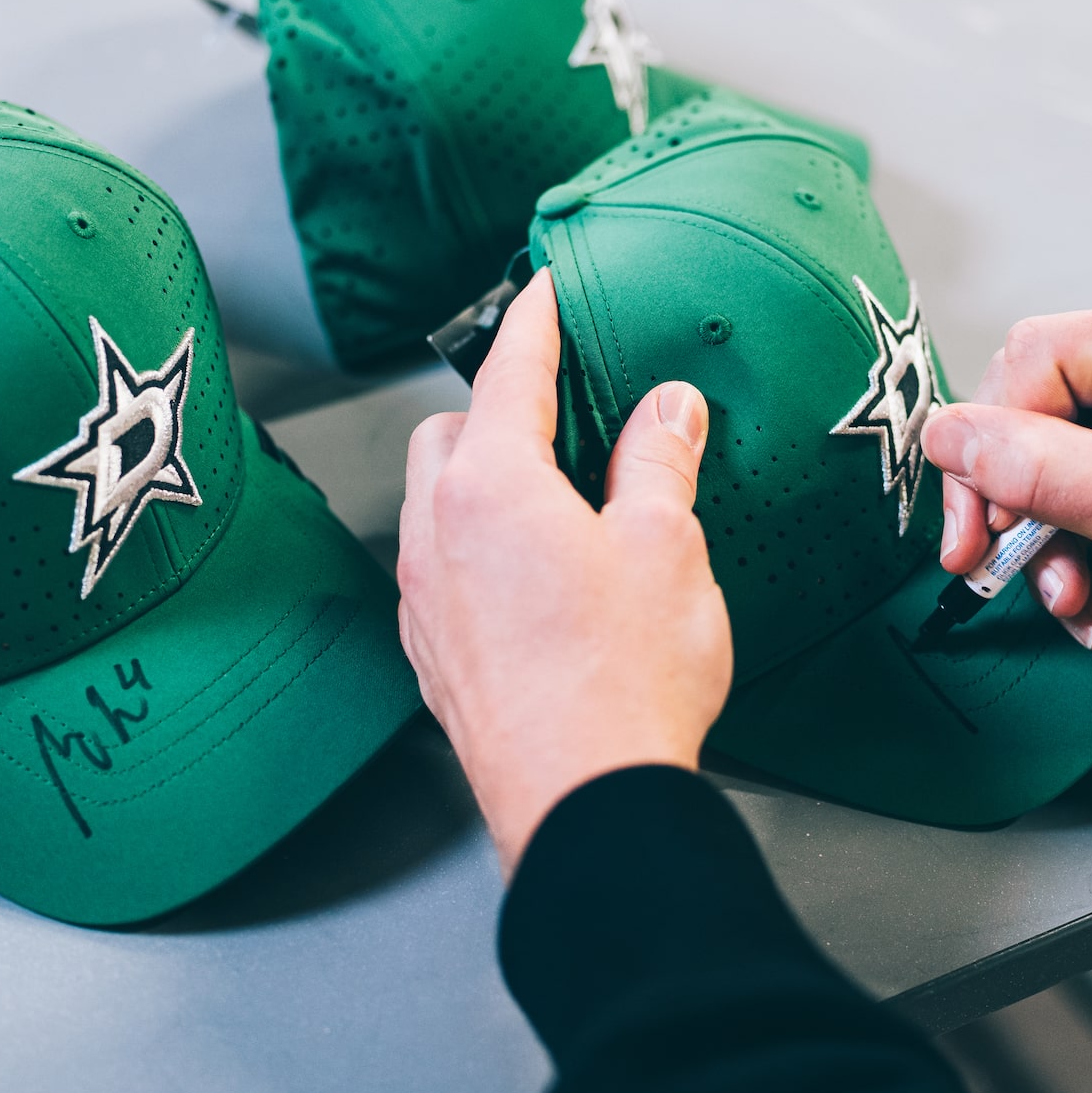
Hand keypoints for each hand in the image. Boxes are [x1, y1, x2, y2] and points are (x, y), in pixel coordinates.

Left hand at [398, 270, 734, 872]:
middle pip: (447, 435)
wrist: (584, 801)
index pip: (507, 374)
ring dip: (481, 484)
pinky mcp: (433, 657)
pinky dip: (477, 551)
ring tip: (555, 499)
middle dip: (493, 409)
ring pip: (434, 506)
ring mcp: (425, 601)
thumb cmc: (623, 679)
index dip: (533, 324)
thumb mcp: (664, 546)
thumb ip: (657, 463)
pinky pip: (440, 573)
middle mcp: (437, 535)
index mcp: (491, 487)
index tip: (544, 290)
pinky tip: (535, 578)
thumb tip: (666, 410)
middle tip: (557, 408)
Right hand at [921, 297, 1091, 651]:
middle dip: (1014, 504)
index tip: (982, 522)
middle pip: (1025, 412)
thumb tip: (945, 435)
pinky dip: (1068, 557)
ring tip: (1073, 601)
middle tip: (997, 566)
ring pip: (1037, 463)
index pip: (1033, 361)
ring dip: (1041, 545)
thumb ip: (1042, 470)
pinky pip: (1067, 496)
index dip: (993, 438)